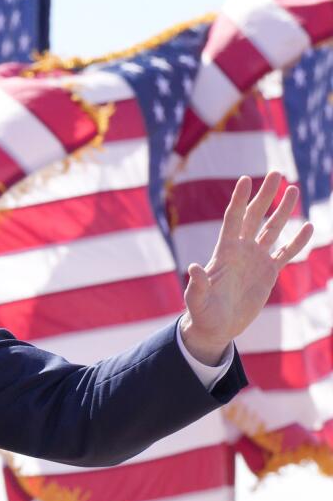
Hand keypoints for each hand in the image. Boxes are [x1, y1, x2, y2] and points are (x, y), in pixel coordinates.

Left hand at [180, 171, 313, 364]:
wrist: (216, 327)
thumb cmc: (202, 313)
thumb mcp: (197, 300)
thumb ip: (197, 284)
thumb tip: (193, 267)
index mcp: (224, 252)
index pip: (233, 219)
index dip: (239, 200)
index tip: (246, 178)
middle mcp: (241, 251)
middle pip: (255, 217)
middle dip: (265, 195)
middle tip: (276, 173)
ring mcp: (256, 260)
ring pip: (272, 229)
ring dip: (283, 210)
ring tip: (293, 189)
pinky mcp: (268, 273)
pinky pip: (286, 253)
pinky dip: (297, 241)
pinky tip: (308, 226)